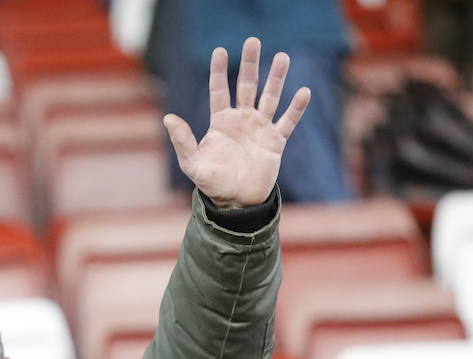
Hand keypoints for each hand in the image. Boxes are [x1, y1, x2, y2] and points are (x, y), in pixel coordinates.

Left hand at [164, 37, 310, 209]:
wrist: (237, 202)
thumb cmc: (212, 183)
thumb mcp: (192, 163)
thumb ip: (183, 140)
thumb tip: (169, 117)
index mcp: (221, 122)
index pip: (219, 90)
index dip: (219, 71)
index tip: (220, 50)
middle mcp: (241, 120)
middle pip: (246, 85)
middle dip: (250, 64)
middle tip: (253, 41)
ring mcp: (260, 129)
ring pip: (270, 97)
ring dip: (276, 78)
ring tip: (283, 57)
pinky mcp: (275, 141)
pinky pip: (288, 121)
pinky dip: (296, 108)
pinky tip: (304, 92)